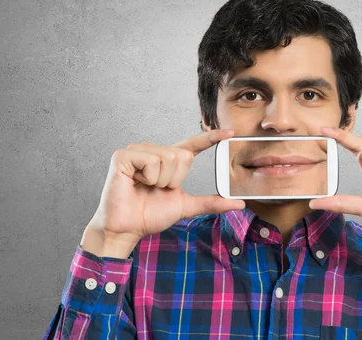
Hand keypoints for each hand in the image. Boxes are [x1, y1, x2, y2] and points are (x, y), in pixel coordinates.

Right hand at [82, 129, 245, 257]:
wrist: (126, 228)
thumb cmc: (150, 215)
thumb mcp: (186, 206)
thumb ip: (211, 202)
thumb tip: (238, 203)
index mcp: (168, 160)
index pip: (193, 145)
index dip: (211, 138)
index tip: (230, 132)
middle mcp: (154, 151)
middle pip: (183, 155)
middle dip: (174, 179)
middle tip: (157, 189)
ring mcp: (138, 151)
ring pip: (169, 157)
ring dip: (161, 180)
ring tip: (145, 187)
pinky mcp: (123, 155)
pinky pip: (151, 161)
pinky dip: (148, 178)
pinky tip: (135, 182)